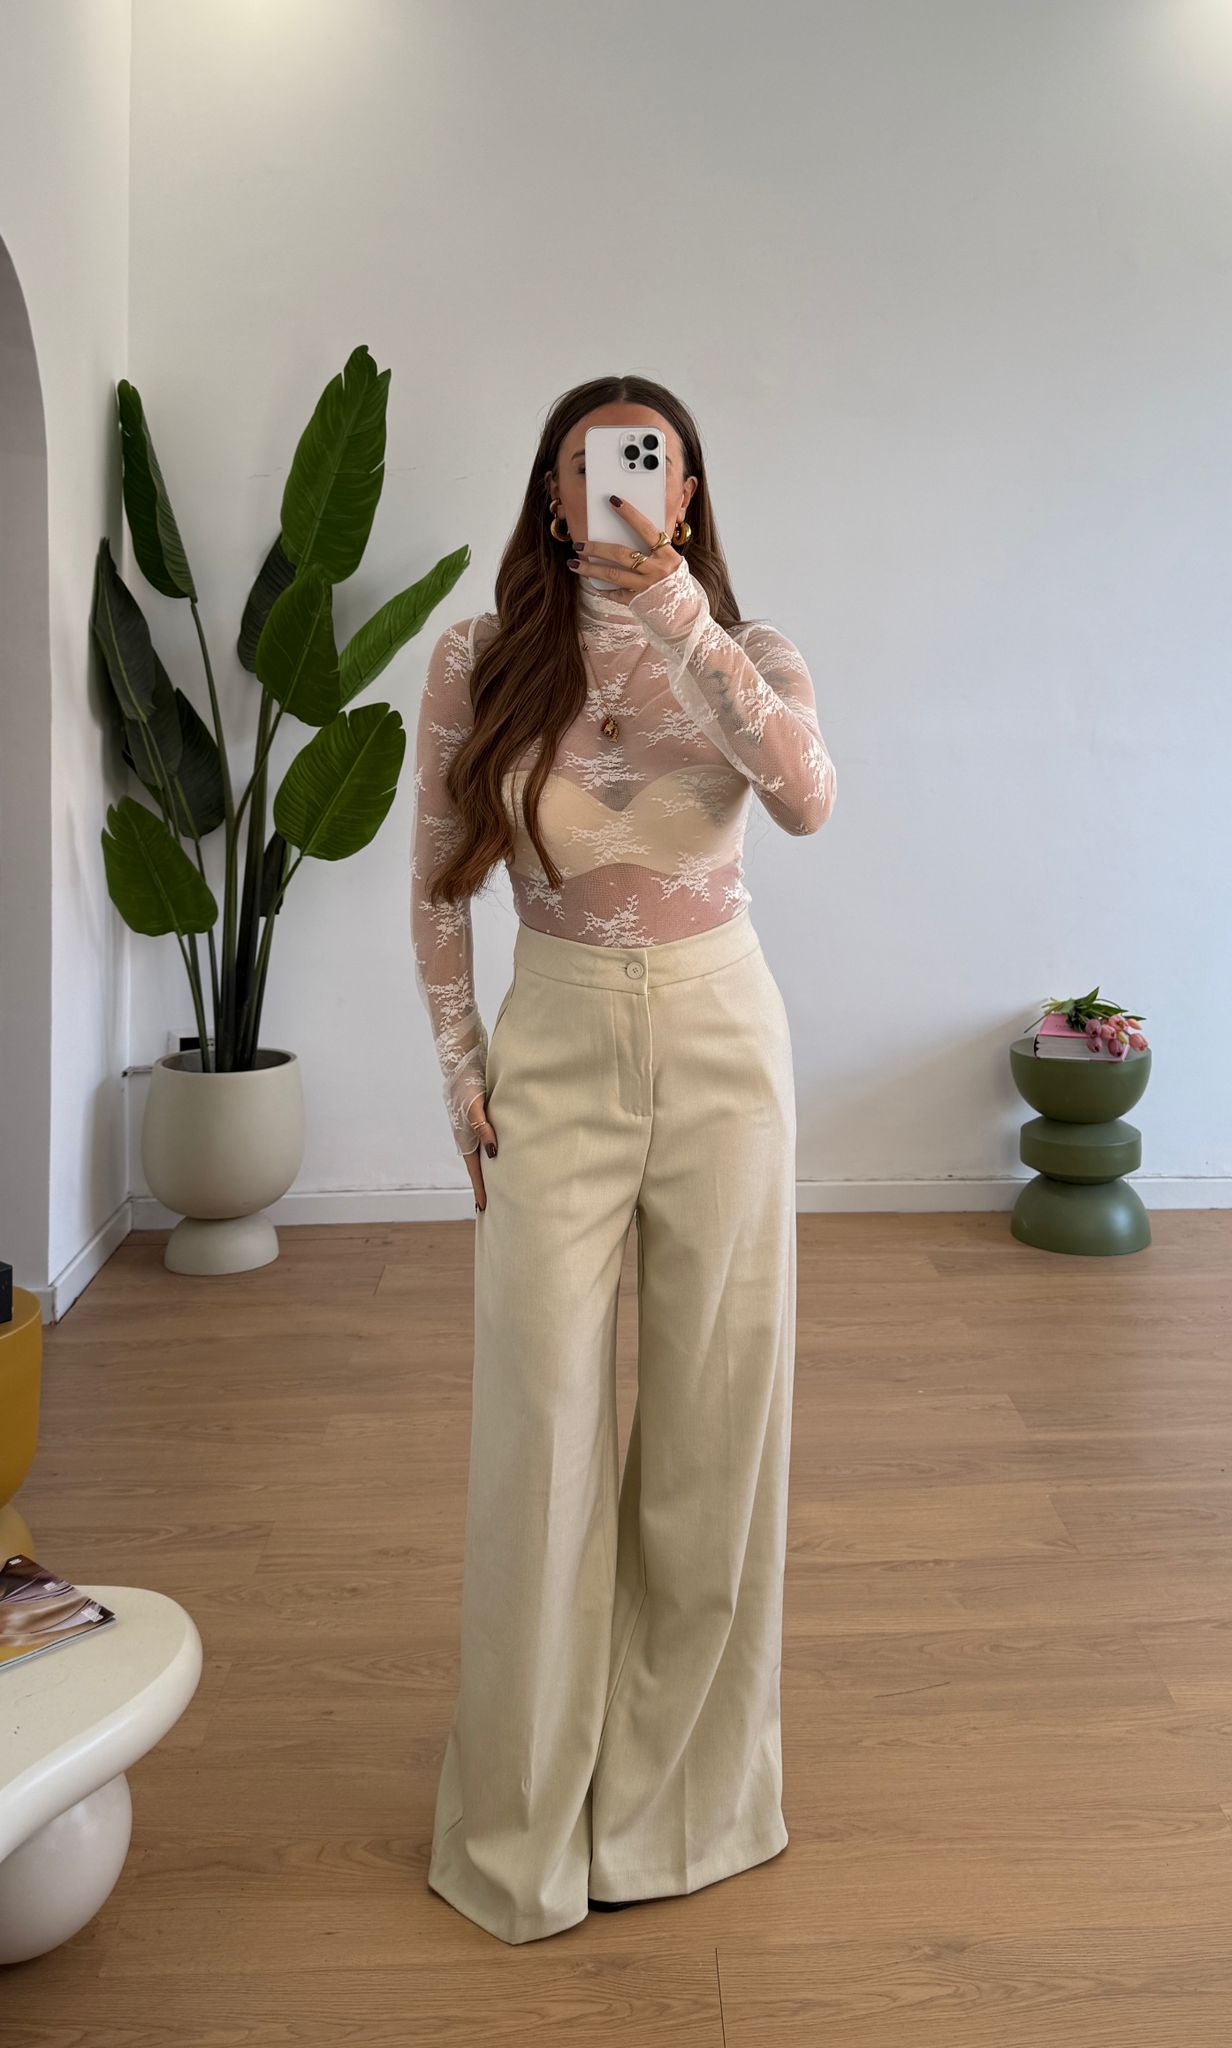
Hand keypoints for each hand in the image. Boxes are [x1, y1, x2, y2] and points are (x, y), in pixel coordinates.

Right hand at [464, 1095, 496, 1210]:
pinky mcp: (482, 1121)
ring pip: (484, 1158)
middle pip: (479, 1169)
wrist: (462, 1065)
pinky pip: (489, 1144)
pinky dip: (494, 1156)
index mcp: (465, 1140)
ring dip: (491, 1172)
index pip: (475, 1171)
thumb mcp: (475, 1108)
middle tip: (492, 1207)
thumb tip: (493, 1152)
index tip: (483, 1207)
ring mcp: (475, 1131)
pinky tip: (501, 1159)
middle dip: (485, 1187)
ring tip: (499, 1188)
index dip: (480, 1188)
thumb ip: (483, 1128)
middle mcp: (469, 1139)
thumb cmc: (467, 1086)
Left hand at [569, 494, 682, 593]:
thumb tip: (629, 532)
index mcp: (667, 555)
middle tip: (579, 544)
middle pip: (621, 554)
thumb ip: (655, 549)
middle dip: (597, 548)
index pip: (646, 529)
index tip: (613, 501)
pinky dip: (603, 589)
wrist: (685, 613)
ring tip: (573, 564)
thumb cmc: (677, 582)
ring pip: (612, 575)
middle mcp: (657, 571)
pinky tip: (592, 583)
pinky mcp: (638, 602)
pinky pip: (616, 594)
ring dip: (590, 569)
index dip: (630, 514)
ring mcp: (646, 588)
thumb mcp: (672, 561)